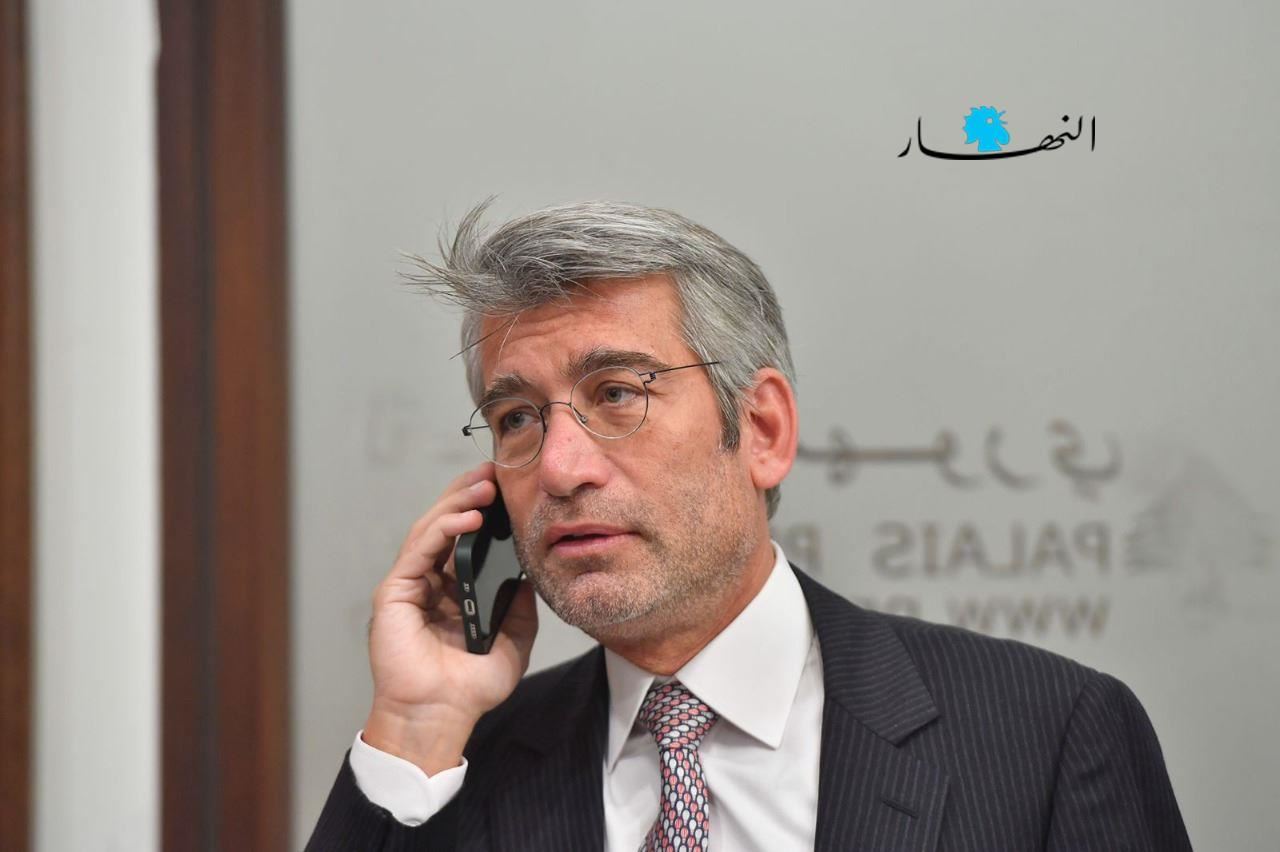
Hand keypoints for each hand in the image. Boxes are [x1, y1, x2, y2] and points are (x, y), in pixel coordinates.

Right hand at [361, 463, 537, 774]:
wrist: (442, 716)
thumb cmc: (471, 687)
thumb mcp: (513, 639)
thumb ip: (518, 604)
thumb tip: (528, 572)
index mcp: (453, 590)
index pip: (465, 538)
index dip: (482, 509)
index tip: (506, 486)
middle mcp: (429, 582)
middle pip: (445, 525)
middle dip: (469, 493)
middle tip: (494, 471)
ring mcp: (410, 585)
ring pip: (430, 529)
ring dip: (458, 503)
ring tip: (485, 487)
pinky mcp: (395, 593)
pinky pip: (419, 549)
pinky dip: (442, 528)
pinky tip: (468, 517)